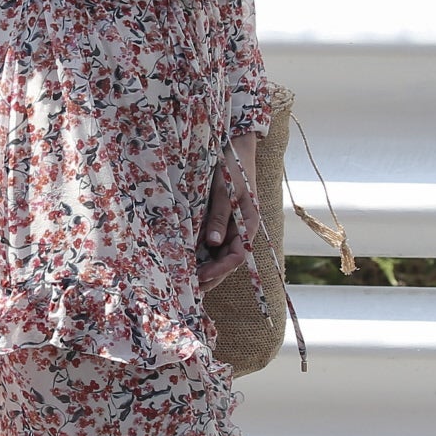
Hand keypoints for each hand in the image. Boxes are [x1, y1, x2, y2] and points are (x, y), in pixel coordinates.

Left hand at [197, 133, 259, 292]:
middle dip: (212, 276)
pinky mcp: (219, 220)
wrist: (233, 146)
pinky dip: (201, 253)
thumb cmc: (232, 167)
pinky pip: (211, 242)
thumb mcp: (226, 191)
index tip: (201, 276)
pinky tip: (187, 260)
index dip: (220, 269)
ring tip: (187, 281)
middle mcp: (241, 228)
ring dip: (206, 268)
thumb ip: (220, 217)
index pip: (237, 255)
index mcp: (249, 223)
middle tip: (191, 289)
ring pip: (219, 254)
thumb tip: (212, 244)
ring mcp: (230, 225)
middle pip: (228, 261)